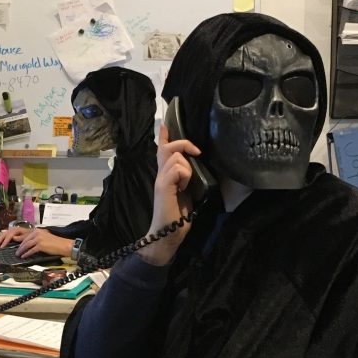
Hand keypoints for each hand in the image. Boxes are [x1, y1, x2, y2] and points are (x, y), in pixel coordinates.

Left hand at [0, 228, 71, 258]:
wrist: (63, 245)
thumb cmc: (54, 243)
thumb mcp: (43, 238)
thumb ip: (34, 239)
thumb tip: (25, 243)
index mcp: (37, 231)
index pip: (25, 236)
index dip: (18, 240)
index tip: (14, 244)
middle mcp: (37, 233)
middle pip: (24, 241)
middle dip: (18, 247)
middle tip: (15, 252)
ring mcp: (39, 239)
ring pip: (26, 245)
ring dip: (21, 251)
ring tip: (17, 255)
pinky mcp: (41, 245)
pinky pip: (31, 250)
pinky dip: (26, 254)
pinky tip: (24, 257)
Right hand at [138, 124, 201, 265]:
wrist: (167, 234)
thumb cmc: (177, 216)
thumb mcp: (185, 192)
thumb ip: (185, 177)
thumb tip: (194, 163)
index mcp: (165, 175)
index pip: (162, 150)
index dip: (164, 136)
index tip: (165, 123)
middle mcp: (160, 174)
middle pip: (167, 146)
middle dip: (183, 143)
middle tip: (196, 152)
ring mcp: (160, 179)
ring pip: (175, 156)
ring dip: (187, 166)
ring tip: (186, 183)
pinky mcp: (163, 186)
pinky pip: (177, 169)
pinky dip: (184, 175)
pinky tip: (183, 187)